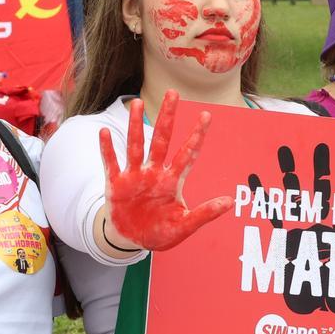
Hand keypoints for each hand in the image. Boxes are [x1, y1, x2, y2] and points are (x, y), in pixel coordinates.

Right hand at [99, 90, 230, 251]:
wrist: (133, 241)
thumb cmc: (161, 232)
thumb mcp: (185, 225)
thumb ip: (205, 214)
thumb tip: (230, 202)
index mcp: (173, 180)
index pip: (188, 154)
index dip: (197, 135)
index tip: (207, 115)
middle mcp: (154, 172)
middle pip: (161, 139)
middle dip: (167, 117)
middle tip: (173, 93)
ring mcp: (134, 176)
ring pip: (136, 145)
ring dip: (135, 125)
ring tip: (136, 103)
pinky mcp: (116, 184)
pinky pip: (111, 163)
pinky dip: (107, 149)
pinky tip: (104, 132)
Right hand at [248, 142, 334, 314]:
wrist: (314, 307)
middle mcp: (319, 224)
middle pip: (320, 190)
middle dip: (320, 167)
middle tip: (320, 144)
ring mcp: (300, 229)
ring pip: (295, 196)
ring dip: (290, 175)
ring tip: (284, 151)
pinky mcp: (282, 239)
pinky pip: (271, 215)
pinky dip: (264, 198)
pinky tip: (255, 178)